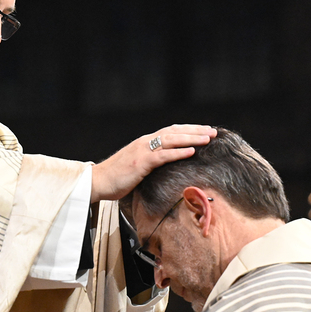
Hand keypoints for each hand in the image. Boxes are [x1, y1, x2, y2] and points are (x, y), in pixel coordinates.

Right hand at [90, 125, 216, 202]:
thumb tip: (165, 166)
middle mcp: (145, 142)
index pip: (170, 131)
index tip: (204, 131)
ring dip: (191, 138)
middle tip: (213, 131)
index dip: (188, 130)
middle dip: (195, 131)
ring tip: (208, 138)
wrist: (98, 181)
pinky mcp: (141, 162)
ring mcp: (143, 151)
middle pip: (174, 132)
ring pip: (171, 140)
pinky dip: (178, 152)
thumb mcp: (136, 166)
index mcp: (145, 142)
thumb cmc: (116, 177)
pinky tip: (192, 151)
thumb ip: (150, 162)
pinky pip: (163, 155)